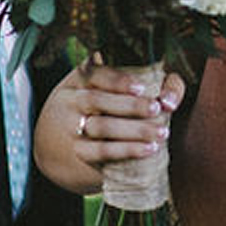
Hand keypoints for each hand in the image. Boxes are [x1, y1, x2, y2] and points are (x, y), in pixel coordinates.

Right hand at [33, 55, 184, 194]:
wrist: (56, 144)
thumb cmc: (101, 107)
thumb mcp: (111, 89)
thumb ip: (151, 83)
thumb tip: (170, 100)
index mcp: (81, 78)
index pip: (95, 73)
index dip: (117, 80)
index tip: (141, 87)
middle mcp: (71, 100)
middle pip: (97, 100)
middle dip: (130, 106)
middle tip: (157, 109)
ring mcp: (71, 126)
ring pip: (101, 126)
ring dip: (134, 130)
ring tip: (162, 133)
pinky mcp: (77, 151)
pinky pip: (100, 151)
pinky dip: (126, 150)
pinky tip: (149, 149)